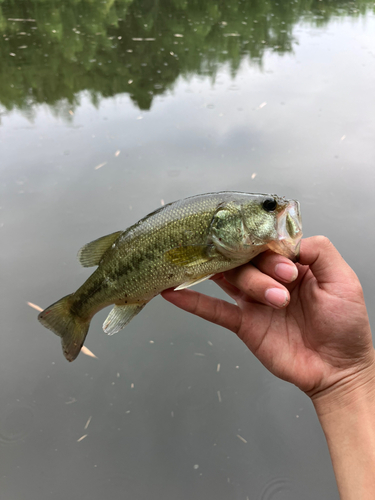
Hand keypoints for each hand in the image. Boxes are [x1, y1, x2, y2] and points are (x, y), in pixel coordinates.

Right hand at [162, 236, 373, 398]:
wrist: (338, 368)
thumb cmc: (346, 325)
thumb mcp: (343, 280)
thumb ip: (318, 251)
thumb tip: (286, 239)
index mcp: (292, 264)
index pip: (269, 243)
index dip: (272, 250)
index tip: (286, 266)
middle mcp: (269, 278)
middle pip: (247, 257)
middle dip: (263, 269)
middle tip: (284, 287)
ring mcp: (253, 300)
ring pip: (232, 278)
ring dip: (247, 283)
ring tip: (273, 302)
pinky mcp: (243, 323)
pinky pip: (213, 310)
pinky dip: (192, 301)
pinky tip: (172, 291)